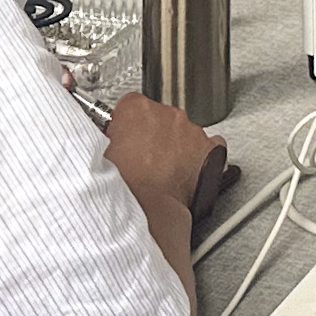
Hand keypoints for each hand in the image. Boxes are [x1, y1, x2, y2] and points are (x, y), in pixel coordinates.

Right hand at [101, 92, 222, 243]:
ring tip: (165, 170)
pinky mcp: (209, 149)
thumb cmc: (124, 185)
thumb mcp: (102, 154)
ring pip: (184, 132)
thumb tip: (110, 141)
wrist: (147, 208)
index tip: (127, 138)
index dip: (128, 125)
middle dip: (154, 135)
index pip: (132, 107)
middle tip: (144, 158)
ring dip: (176, 146)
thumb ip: (109, 139)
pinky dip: (204, 155)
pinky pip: (213, 145)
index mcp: (136, 108)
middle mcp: (167, 114)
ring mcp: (190, 130)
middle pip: (160, 117)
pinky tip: (193, 168)